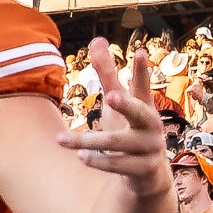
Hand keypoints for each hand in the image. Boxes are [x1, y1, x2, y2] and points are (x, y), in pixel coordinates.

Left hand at [58, 37, 168, 196]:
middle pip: (139, 113)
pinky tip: (81, 157)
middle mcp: (151, 125)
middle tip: (110, 96)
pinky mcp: (144, 169)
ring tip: (62, 140)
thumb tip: (98, 39)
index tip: (139, 52)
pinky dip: (99, 161)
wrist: (149, 174)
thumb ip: (108, 73)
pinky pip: (118, 165)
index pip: (143, 85)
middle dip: (125, 105)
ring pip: (116, 143)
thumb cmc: (130, 128)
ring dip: (89, 142)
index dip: (142, 71)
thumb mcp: (118, 101)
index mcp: (144, 106)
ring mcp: (149, 148)